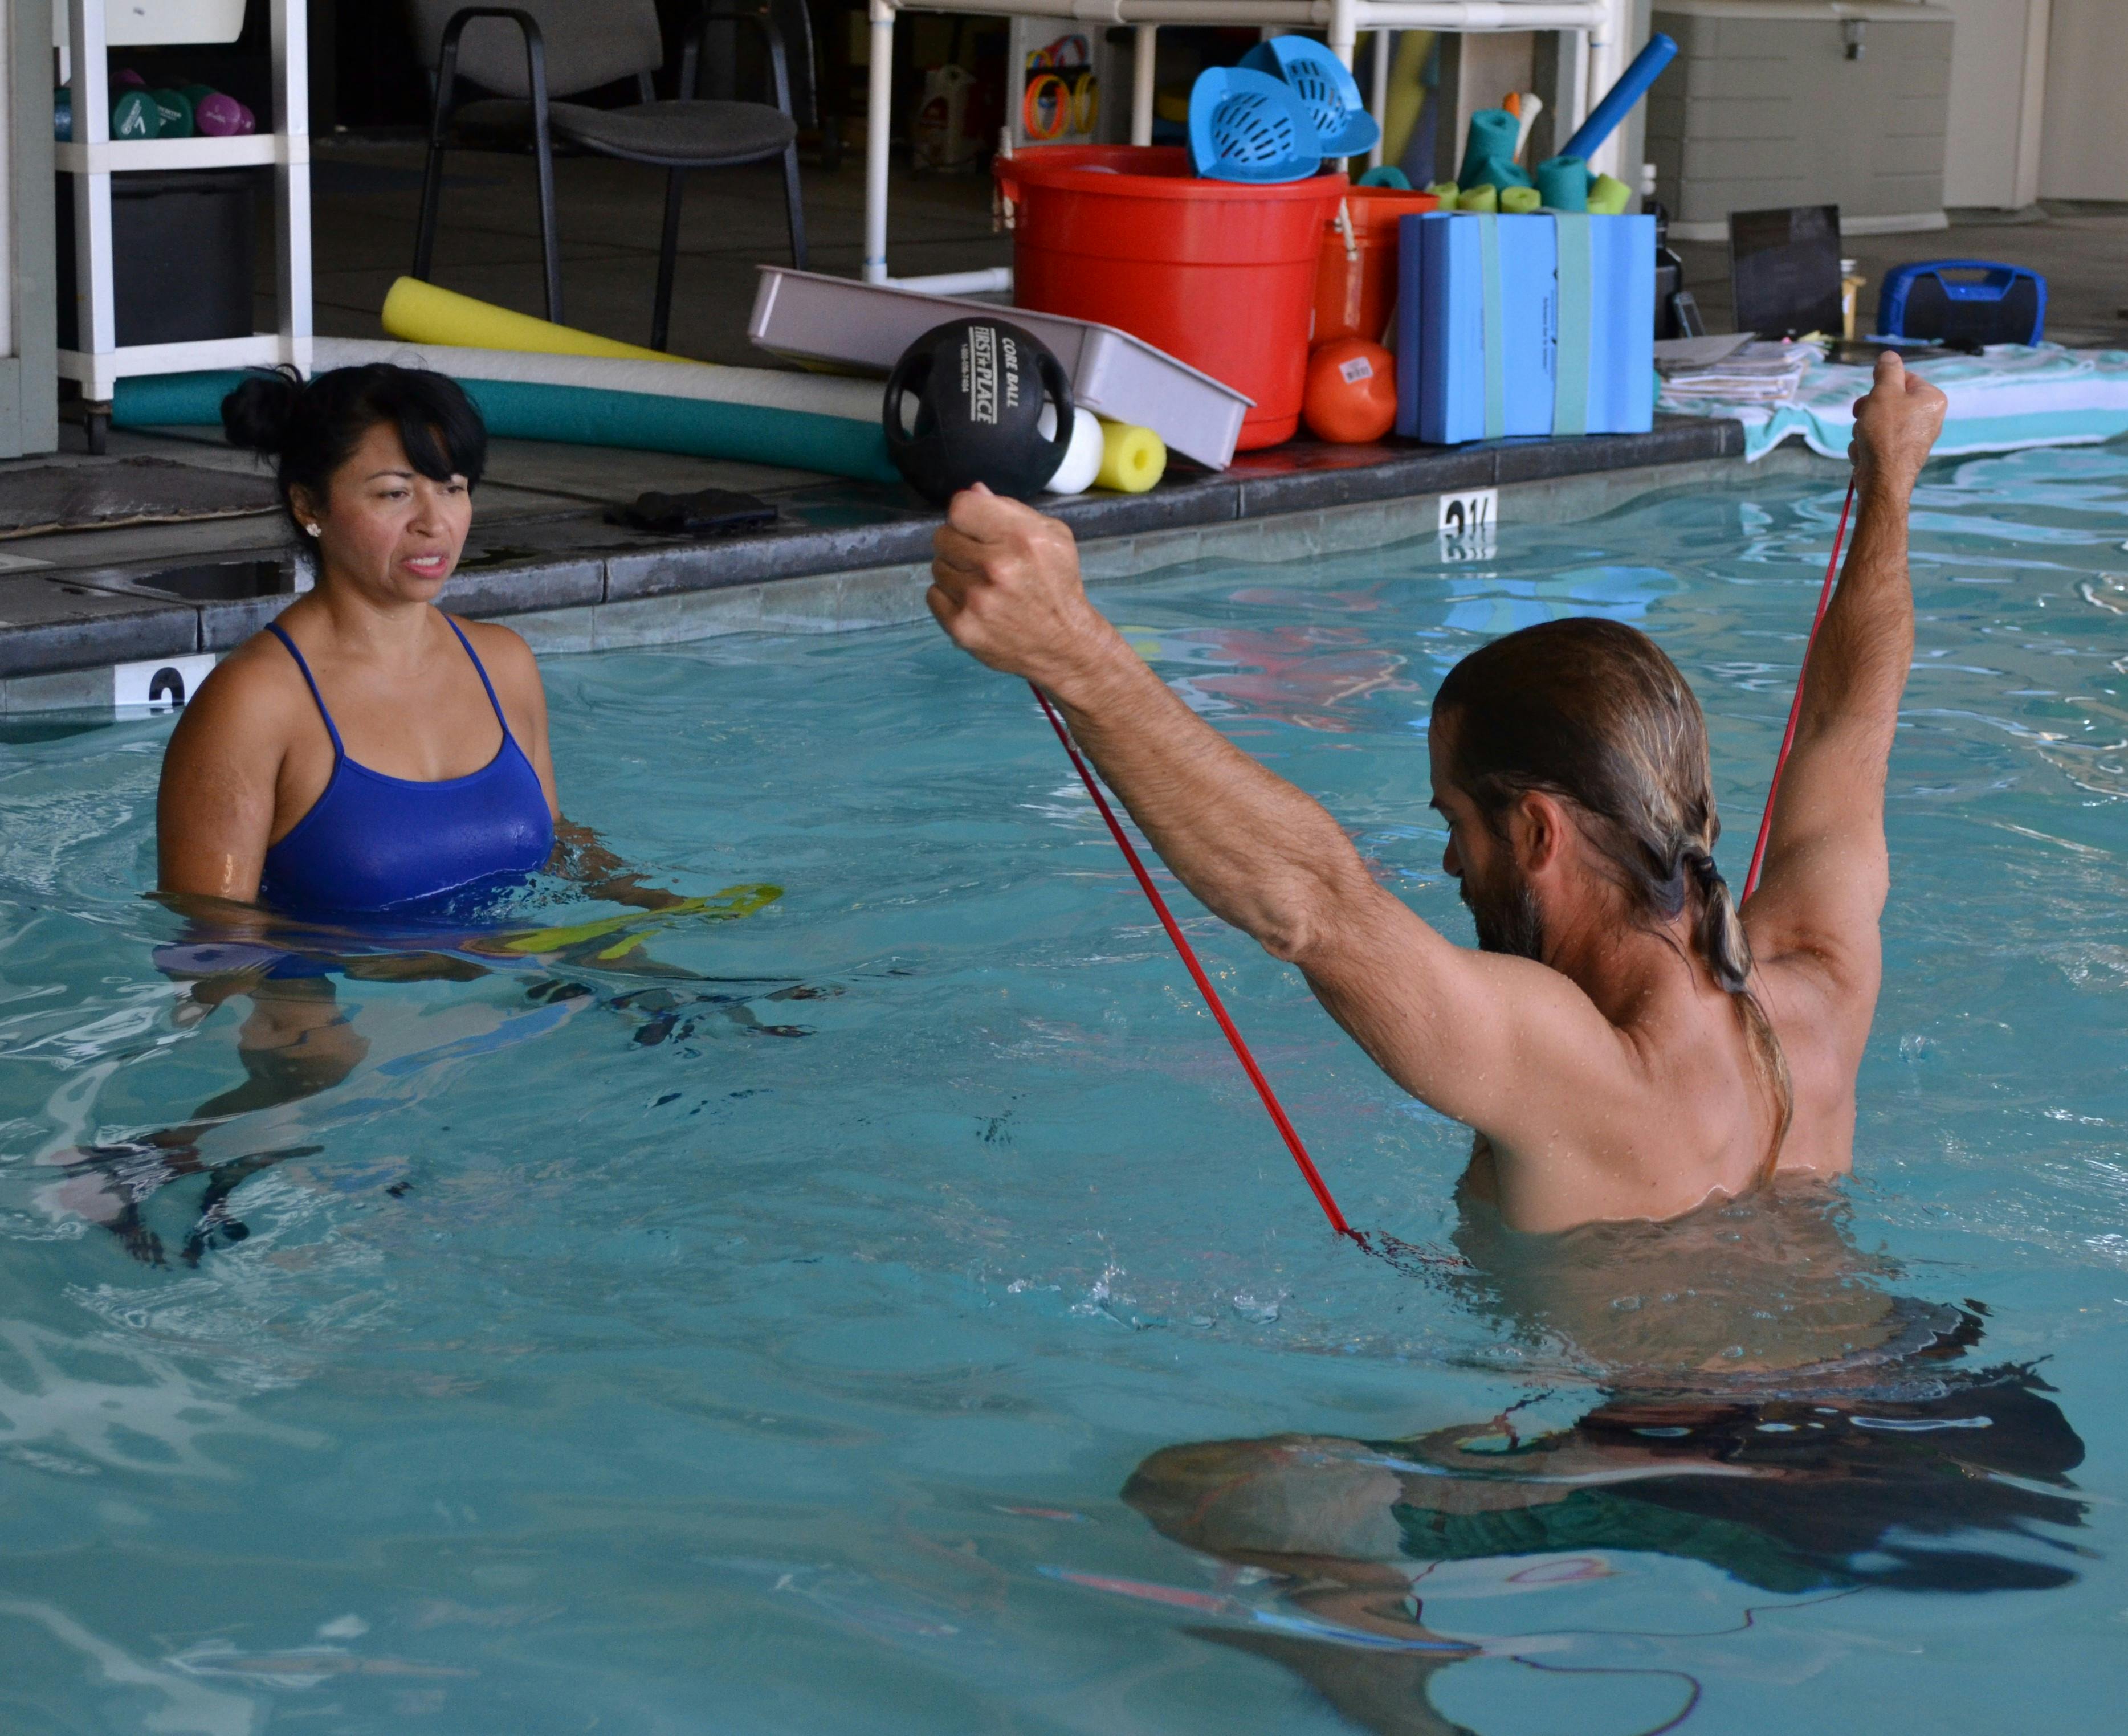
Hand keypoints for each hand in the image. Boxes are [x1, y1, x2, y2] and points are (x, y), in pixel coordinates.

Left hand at [928, 485, 1113, 689]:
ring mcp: (976, 600)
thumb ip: (1010, 510)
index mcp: (1021, 538)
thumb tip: (972, 490)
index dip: (967, 514)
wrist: (1063, 645)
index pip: (960, 506)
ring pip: (937, 565)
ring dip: (955, 571)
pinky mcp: (961, 627)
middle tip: (981, 559)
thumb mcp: (1051, 537)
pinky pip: (933, 595)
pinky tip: (974, 603)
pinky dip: (949, 597)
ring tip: (981, 584)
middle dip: (959, 542)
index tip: (977, 527)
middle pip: (943, 535)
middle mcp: (996, 567)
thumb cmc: (1057, 585)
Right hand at [1848, 352, 1946, 496]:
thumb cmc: (1885, 433)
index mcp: (1932, 398)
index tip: (1871, 398)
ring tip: (1863, 439)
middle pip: (1890, 401)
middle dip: (1869, 410)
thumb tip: (1890, 356)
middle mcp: (1929, 417)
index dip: (1881, 387)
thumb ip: (1887, 371)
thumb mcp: (1884, 393)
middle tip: (1861, 418)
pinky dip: (1868, 444)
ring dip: (1864, 428)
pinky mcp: (1902, 454)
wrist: (1883, 480)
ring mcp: (1916, 437)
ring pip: (1881, 421)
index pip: (1904, 378)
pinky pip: (1880, 440)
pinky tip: (1866, 453)